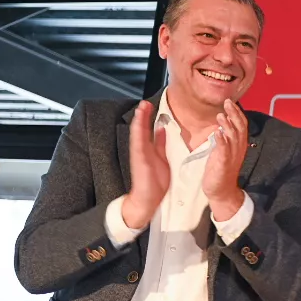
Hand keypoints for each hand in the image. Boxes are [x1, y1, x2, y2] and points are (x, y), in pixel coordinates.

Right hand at [123, 100, 169, 230]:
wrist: (148, 198)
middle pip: (141, 128)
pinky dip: (138, 133)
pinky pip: (139, 144)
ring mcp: (139, 154)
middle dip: (142, 115)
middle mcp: (142, 149)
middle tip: (144, 102)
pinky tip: (139, 124)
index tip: (150, 105)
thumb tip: (162, 129)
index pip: (148, 129)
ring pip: (138, 133)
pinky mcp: (140, 160)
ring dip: (139, 120)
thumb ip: (160, 143)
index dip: (148, 117)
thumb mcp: (161, 157)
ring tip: (142, 107)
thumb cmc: (154, 181)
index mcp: (148, 148)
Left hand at [203, 99, 249, 219]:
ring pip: (233, 137)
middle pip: (240, 128)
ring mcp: (232, 156)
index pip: (241, 125)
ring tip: (221, 115)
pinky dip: (221, 140)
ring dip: (227, 125)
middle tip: (227, 102)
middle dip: (234, 114)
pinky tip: (217, 132)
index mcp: (239, 145)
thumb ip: (225, 138)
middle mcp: (238, 149)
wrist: (221, 190)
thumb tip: (223, 125)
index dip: (237, 113)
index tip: (230, 102)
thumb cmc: (221, 170)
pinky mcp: (224, 163)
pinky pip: (224, 150)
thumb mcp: (225, 151)